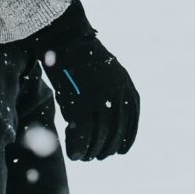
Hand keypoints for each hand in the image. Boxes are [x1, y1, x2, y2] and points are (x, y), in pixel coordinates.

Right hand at [33, 0, 140, 159]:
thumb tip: (107, 120)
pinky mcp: (79, 103)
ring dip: (91, 151)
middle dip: (107, 147)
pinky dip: (78, 148)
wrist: (63, 37)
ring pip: (99, 136)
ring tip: (84, 156)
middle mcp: (116, 93)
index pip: (131, 120)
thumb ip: (110, 92)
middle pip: (115, 131)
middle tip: (97, 156)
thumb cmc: (79, 53)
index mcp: (125, 85)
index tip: (119, 151)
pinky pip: (81, 135)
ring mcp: (98, 99)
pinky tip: (73, 154)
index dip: (126, 139)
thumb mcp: (104, 72)